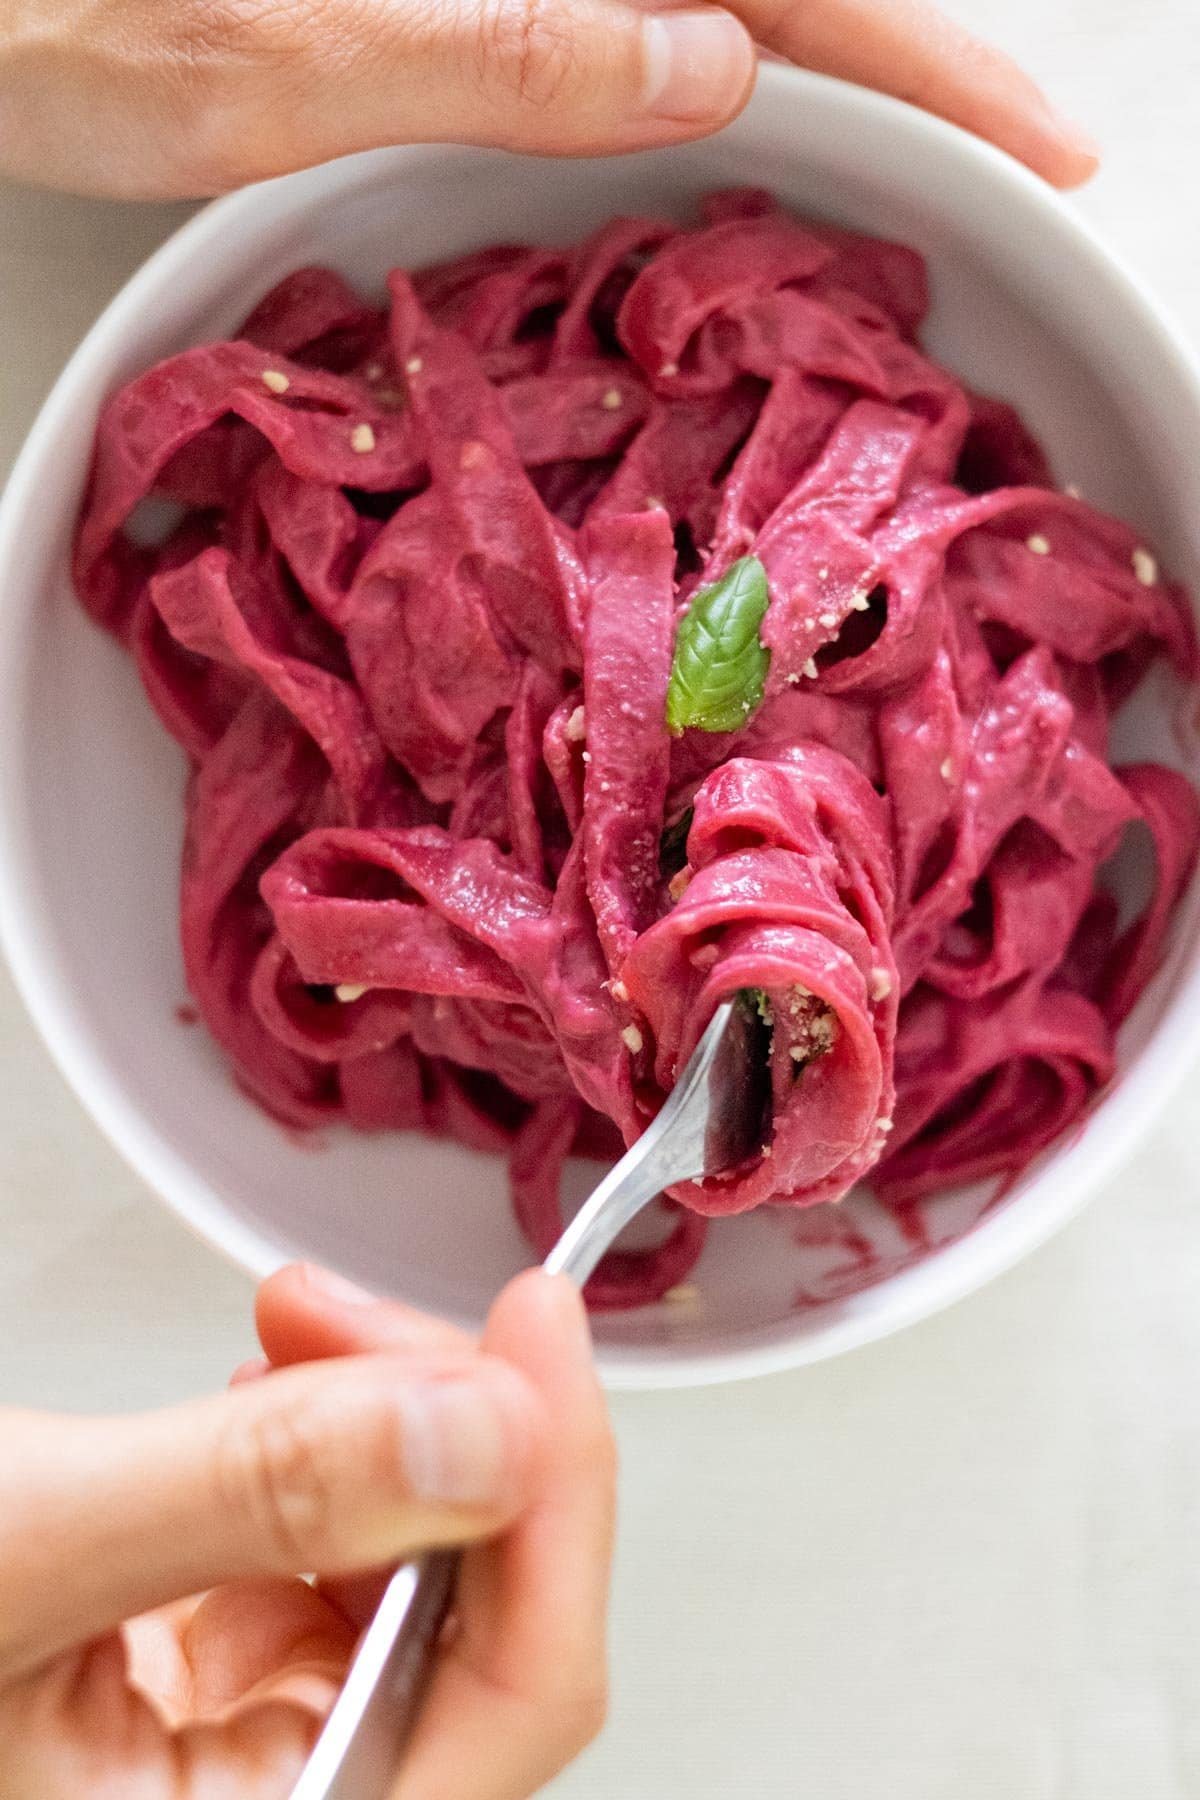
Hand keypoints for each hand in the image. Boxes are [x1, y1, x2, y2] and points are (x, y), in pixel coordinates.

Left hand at [0, 0, 1095, 198]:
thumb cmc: (43, 7)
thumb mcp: (266, 63)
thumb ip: (497, 53)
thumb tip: (711, 69)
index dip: (929, 61)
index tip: (1039, 144)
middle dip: (904, 58)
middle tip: (1014, 157)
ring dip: (821, 60)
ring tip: (916, 142)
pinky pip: (605, 5)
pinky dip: (697, 59)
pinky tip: (731, 105)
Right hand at [0, 1264, 614, 1799]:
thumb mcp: (15, 1549)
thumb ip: (258, 1499)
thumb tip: (488, 1430)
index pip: (516, 1700)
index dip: (562, 1499)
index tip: (535, 1328)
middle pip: (478, 1622)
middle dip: (444, 1429)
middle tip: (350, 1311)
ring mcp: (225, 1763)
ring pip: (409, 1577)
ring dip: (379, 1426)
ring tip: (289, 1327)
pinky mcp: (189, 1689)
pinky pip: (322, 1565)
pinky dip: (314, 1457)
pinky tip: (263, 1388)